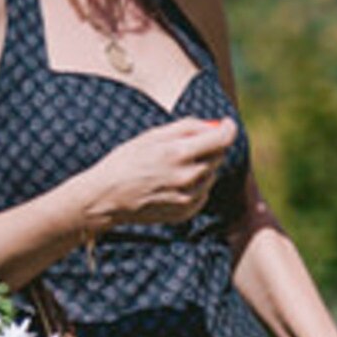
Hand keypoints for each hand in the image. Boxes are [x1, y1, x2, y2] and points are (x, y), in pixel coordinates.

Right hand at [88, 118, 236, 231]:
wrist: (108, 197)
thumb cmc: (127, 160)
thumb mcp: (152, 135)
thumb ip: (186, 127)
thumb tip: (214, 125)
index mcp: (179, 153)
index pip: (222, 139)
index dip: (228, 128)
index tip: (227, 123)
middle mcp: (187, 177)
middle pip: (219, 156)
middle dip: (210, 146)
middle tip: (190, 144)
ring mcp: (188, 197)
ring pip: (212, 175)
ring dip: (202, 166)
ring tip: (174, 166)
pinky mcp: (186, 212)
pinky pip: (203, 193)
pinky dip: (196, 185)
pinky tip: (173, 182)